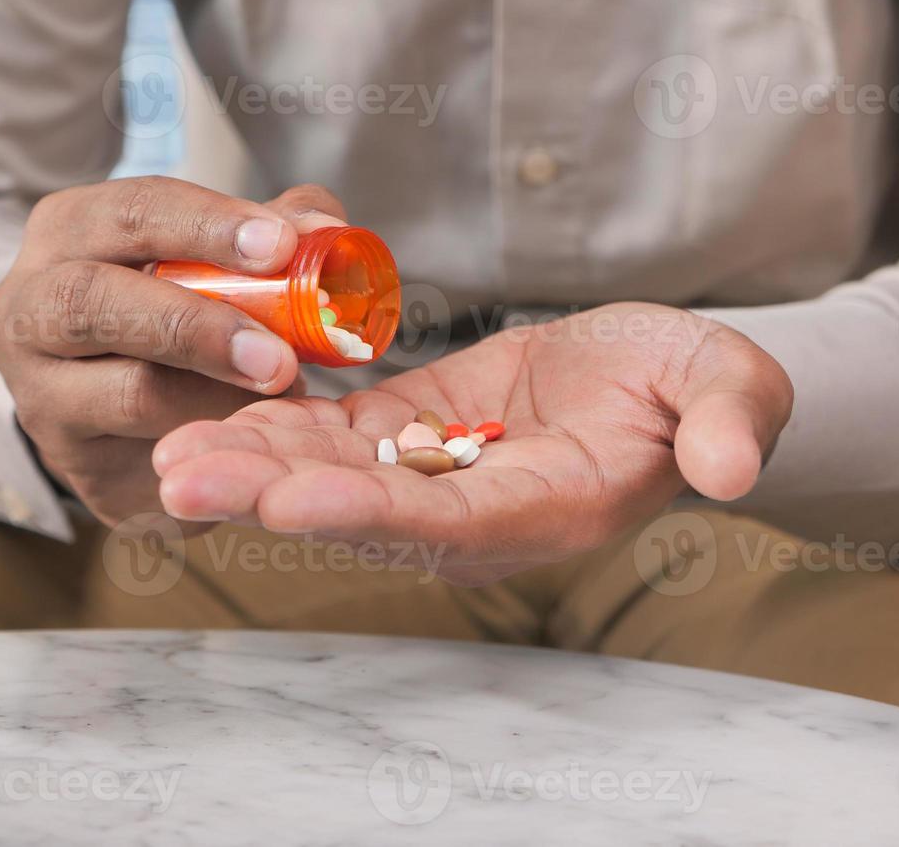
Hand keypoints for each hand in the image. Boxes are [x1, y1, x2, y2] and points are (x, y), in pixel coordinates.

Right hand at [0, 176, 347, 524]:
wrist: (121, 404)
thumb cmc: (173, 306)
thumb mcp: (218, 256)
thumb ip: (272, 232)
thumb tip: (323, 227)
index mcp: (69, 230)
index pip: (130, 212)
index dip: (206, 225)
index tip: (280, 247)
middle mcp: (28, 305)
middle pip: (92, 300)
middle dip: (194, 324)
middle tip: (278, 353)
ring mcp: (39, 391)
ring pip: (126, 391)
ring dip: (218, 395)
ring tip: (281, 393)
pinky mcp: (72, 461)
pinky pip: (149, 455)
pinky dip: (212, 441)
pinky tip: (251, 433)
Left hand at [153, 304, 793, 583]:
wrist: (647, 378)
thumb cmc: (690, 382)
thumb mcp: (728, 384)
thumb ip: (730, 421)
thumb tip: (732, 467)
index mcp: (543, 508)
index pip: (447, 521)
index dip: (372, 510)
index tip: (293, 497)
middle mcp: (468, 512)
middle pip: (356, 511)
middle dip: (268, 495)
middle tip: (180, 479)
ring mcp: (427, 476)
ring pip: (325, 475)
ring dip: (246, 464)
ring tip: (165, 451)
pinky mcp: (401, 433)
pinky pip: (327, 434)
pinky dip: (269, 424)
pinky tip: (201, 410)